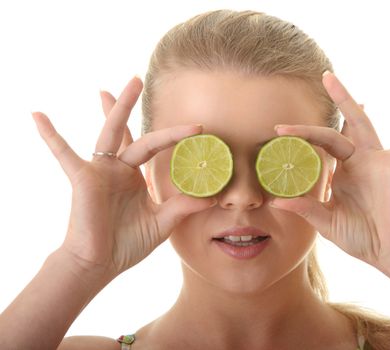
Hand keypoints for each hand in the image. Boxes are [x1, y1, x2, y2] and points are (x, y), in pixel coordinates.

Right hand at [32, 76, 215, 279]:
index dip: (174, 135)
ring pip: (107, 134)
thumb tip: (212, 197)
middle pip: (128, 131)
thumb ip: (184, 206)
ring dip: (110, 110)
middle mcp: (118, 169)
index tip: (194, 127)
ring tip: (108, 87)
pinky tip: (37, 115)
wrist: (101, 264)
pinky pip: (64, 154)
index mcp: (135, 177)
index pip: (154, 147)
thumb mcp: (163, 222)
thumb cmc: (128, 243)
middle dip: (131, 105)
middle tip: (137, 79)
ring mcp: (101, 172)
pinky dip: (51, 136)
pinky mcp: (83, 179)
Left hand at [271, 71, 389, 279]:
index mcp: (341, 174)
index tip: (277, 132)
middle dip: (318, 114)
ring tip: (330, 78)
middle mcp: (357, 163)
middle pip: (334, 130)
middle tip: (310, 87)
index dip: (301, 139)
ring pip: (359, 124)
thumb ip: (306, 209)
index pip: (319, 149)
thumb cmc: (364, 238)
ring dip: (346, 101)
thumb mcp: (328, 223)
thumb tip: (276, 201)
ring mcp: (376, 161)